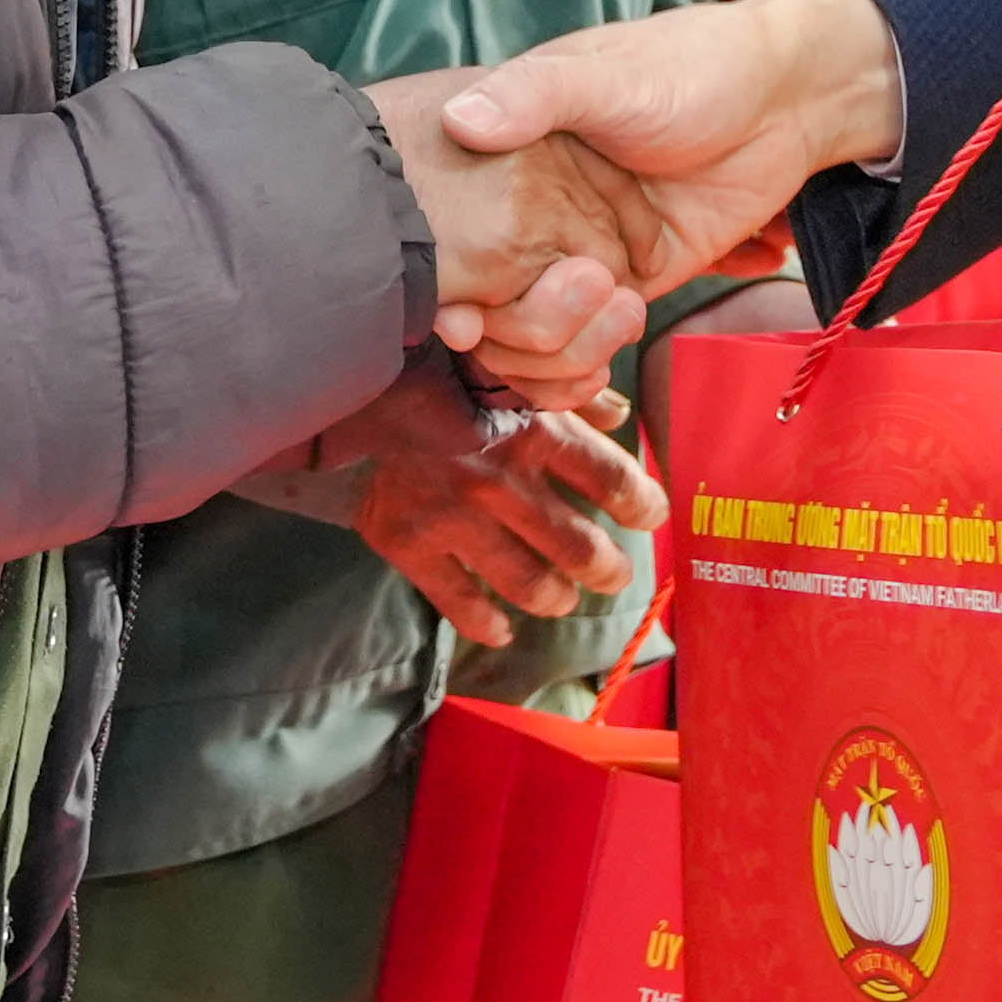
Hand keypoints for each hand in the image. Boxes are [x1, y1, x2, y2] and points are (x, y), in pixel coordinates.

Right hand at [239, 358, 668, 644]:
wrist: (349, 386)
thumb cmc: (442, 372)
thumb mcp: (511, 371)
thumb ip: (570, 396)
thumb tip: (622, 416)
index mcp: (532, 429)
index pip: (609, 479)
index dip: (641, 503)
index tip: (652, 515)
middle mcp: (500, 479)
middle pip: (578, 545)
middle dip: (606, 568)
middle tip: (615, 575)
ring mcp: (455, 518)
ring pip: (529, 582)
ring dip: (555, 597)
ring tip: (562, 598)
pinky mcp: (411, 544)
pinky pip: (460, 602)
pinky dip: (487, 623)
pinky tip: (502, 629)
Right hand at [367, 69, 667, 390]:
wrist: (784, 101)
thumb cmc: (692, 66)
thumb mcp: (609, 75)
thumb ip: (536, 94)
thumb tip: (460, 120)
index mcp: (515, 150)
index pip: (455, 226)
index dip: (451, 280)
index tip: (459, 320)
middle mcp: (538, 205)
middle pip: (492, 294)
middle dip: (515, 327)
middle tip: (551, 322)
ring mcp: (585, 245)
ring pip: (539, 326)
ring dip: (559, 350)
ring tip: (619, 313)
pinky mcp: (634, 276)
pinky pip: (593, 335)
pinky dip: (588, 360)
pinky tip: (606, 355)